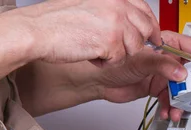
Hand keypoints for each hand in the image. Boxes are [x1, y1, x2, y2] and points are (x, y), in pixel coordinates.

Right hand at [17, 0, 161, 65]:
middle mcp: (117, 5)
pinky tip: (91, 55)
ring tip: (96, 49)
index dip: (150, 26)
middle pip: (146, 30)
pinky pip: (120, 60)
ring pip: (134, 48)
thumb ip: (113, 10)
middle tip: (120, 50)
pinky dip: (106, 63)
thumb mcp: (91, 5)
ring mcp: (116, 23)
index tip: (153, 37)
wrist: (37, 30)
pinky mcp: (111, 42)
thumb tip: (133, 22)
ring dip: (117, 54)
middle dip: (136, 44)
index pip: (145, 10)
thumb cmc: (56, 20)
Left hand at [94, 31, 190, 120]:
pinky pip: (170, 99)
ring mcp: (162, 75)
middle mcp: (166, 60)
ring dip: (181, 101)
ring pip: (181, 89)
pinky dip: (170, 107)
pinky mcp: (157, 89)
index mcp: (165, 45)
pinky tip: (166, 112)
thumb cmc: (114, 62)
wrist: (99, 82)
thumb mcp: (141, 61)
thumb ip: (162, 66)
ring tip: (177, 109)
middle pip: (190, 71)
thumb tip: (180, 72)